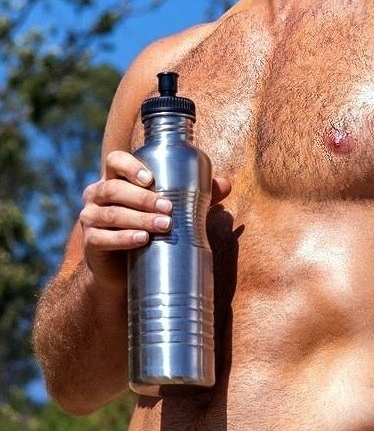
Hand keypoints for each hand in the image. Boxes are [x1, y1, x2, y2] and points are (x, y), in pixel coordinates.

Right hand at [79, 150, 230, 285]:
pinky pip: (103, 238)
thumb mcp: (170, 210)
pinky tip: (142, 240)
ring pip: (111, 214)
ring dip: (138, 218)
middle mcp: (97, 195)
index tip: (151, 178)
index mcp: (115, 179)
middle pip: (113, 189)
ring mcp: (90, 219)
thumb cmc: (150, 230)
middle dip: (143, 198)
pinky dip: (124, 238)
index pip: (115, 161)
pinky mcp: (90, 243)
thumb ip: (195, 195)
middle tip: (168, 208)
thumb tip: (226, 184)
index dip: (130, 166)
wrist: (127, 270)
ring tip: (163, 225)